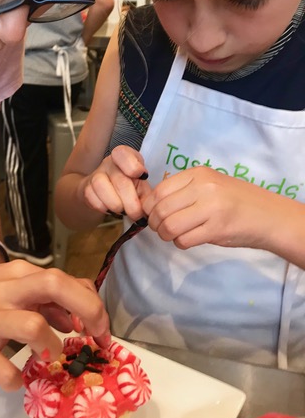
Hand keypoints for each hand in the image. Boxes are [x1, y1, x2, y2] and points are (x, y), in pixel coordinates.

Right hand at [0, 261, 110, 391]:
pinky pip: (2, 369)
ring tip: (49, 360)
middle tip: (97, 341)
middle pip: (59, 287)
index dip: (93, 305)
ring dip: (52, 348)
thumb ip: (37, 296)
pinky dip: (15, 379)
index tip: (101, 330)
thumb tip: (72, 317)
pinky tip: (14, 379)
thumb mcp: (3, 284)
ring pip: (35, 327)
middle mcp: (6, 290)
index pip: (69, 280)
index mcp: (18, 273)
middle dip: (90, 314)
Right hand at [82, 145, 150, 219]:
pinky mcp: (86, 188)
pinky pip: (92, 199)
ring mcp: (96, 174)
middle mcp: (109, 163)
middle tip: (137, 215)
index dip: (133, 166)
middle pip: (120, 181)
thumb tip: (151, 207)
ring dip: (116, 205)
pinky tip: (110, 210)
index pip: (123, 154)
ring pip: (102, 187)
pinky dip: (104, 208)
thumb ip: (146, 195)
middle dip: (131, 203)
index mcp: (124, 157)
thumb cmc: (128, 189)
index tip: (143, 176)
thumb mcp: (140, 187)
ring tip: (123, 212)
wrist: (103, 193)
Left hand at [144, 166, 273, 249]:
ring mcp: (211, 208)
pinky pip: (184, 240)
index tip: (154, 214)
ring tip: (174, 235)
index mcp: (199, 174)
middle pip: (161, 209)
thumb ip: (183, 190)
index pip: (159, 191)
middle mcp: (204, 188)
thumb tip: (151, 205)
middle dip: (155, 224)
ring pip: (169, 226)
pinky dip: (180, 243)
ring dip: (166, 235)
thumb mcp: (209, 185)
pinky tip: (189, 239)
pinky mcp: (216, 229)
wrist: (268, 216)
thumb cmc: (235, 201)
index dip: (150, 207)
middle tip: (162, 229)